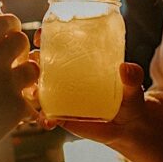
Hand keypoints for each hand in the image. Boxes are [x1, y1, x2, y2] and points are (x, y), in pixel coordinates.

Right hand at [0, 15, 38, 157]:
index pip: (4, 21)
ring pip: (34, 69)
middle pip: (22, 40)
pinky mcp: (17, 107)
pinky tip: (17, 115)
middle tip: (16, 60)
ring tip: (20, 86)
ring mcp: (8, 83)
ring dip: (28, 77)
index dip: (9, 26)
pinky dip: (25, 109)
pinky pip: (32, 103)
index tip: (8, 34)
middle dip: (21, 49)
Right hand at [31, 29, 148, 146]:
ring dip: (30, 89)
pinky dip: (43, 118)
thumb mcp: (132, 87)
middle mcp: (64, 75)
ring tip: (35, 93)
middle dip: (29, 62)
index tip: (40, 36)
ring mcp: (60, 96)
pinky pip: (45, 115)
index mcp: (78, 60)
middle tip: (35, 64)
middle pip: (39, 63)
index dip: (44, 36)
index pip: (56, 43)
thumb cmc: (128, 98)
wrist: (128, 126)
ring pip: (36, 88)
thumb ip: (133, 78)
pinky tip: (49, 122)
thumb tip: (126, 68)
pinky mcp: (60, 115)